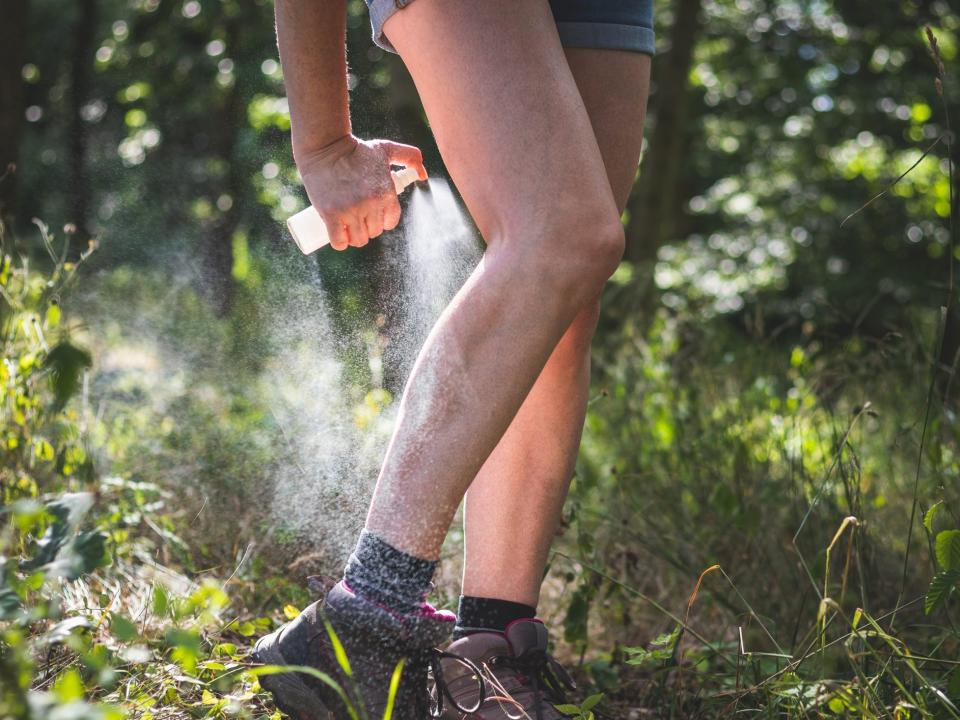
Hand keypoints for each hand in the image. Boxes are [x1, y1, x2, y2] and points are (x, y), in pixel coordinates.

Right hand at [295, 134, 427, 250]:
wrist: (326, 146)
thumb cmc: (357, 150)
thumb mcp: (387, 149)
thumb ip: (411, 157)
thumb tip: (423, 175)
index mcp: (387, 193)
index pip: (390, 222)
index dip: (382, 221)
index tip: (373, 214)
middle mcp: (370, 204)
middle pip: (374, 232)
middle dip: (368, 227)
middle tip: (358, 218)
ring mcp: (350, 210)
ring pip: (358, 239)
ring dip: (354, 237)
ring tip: (348, 227)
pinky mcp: (331, 214)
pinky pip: (339, 241)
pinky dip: (340, 243)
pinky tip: (339, 236)